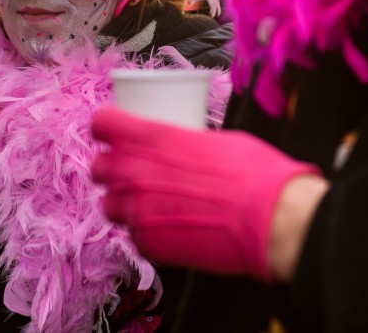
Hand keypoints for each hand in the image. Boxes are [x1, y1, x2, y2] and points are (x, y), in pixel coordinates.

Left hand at [91, 108, 323, 281]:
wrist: (270, 218)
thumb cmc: (252, 173)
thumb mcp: (215, 140)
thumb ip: (183, 143)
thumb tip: (182, 147)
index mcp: (151, 138)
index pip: (102, 123)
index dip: (108, 127)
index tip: (115, 133)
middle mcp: (134, 172)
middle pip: (98, 168)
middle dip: (113, 169)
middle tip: (135, 173)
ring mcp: (138, 211)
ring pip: (109, 206)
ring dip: (125, 204)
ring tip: (152, 205)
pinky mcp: (149, 244)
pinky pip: (134, 236)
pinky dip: (148, 232)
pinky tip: (172, 228)